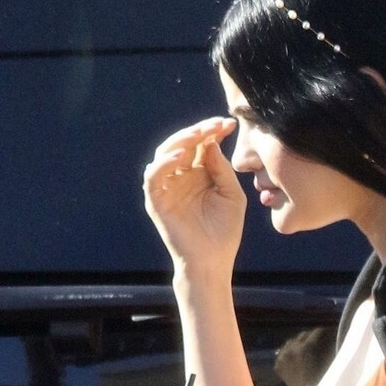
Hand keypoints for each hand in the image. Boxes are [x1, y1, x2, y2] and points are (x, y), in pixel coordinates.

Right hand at [141, 117, 245, 279]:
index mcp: (201, 173)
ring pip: (165, 153)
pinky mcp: (156, 200)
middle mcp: (182, 176)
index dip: (213, 131)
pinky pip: (153, 176)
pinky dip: (163, 164)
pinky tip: (179, 158)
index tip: (229, 124)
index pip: (203, 145)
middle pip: (184, 144)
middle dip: (198, 131)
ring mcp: (168, 187)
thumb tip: (210, 142)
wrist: (212, 261)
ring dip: (179, 141)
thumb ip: (222, 169)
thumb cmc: (225, 232)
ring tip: (197, 136)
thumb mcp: (231, 195)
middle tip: (214, 125)